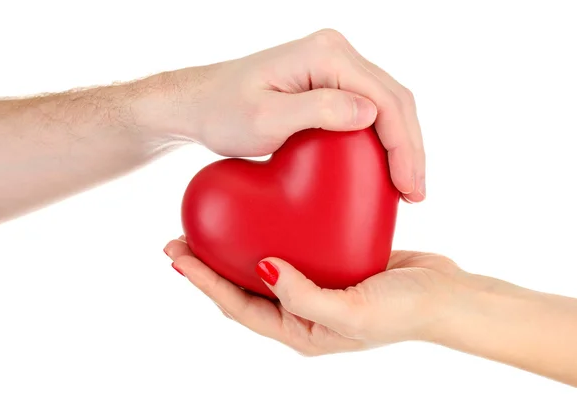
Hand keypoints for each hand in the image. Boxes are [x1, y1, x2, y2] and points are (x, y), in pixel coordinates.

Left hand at [157, 29, 424, 201]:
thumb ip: (319, 111)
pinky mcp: (327, 81)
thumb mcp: (266, 119)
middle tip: (415, 193)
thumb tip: (372, 114)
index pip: (384, 99)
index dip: (403, 146)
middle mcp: (335, 52)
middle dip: (409, 148)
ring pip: (386, 103)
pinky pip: (367, 108)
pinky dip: (382, 138)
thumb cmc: (222, 112)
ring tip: (406, 185)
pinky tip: (385, 166)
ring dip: (401, 144)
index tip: (409, 188)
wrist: (197, 104)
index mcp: (325, 55)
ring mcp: (332, 65)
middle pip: (393, 99)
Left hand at [163, 237, 462, 355]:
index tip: (177, 255)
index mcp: (298, 329)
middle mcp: (301, 307)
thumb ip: (304, 297)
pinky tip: (268, 204)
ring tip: (215, 218)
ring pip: (265, 261)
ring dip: (239, 241)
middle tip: (182, 236)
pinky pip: (295, 243)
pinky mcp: (332, 259)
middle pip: (242, 284)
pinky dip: (275, 227)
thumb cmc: (405, 313)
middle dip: (211, 262)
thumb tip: (262, 269)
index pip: (237, 305)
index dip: (204, 281)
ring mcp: (316, 283)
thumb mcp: (353, 314)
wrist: (448, 298)